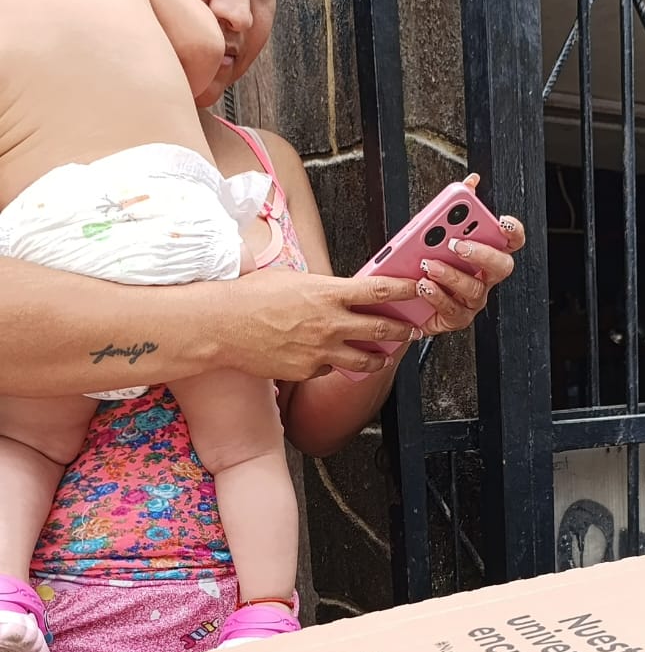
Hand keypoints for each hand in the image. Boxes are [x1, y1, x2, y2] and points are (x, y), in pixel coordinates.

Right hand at [225, 269, 422, 381]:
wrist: (222, 326)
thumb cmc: (250, 297)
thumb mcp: (292, 279)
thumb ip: (321, 287)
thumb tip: (339, 290)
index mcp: (328, 293)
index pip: (379, 291)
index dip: (404, 290)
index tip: (416, 289)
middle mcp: (330, 323)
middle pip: (382, 329)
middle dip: (402, 330)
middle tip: (410, 329)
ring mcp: (321, 351)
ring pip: (366, 359)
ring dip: (378, 357)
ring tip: (383, 355)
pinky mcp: (309, 371)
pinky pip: (332, 369)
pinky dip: (336, 365)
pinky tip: (333, 359)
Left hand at [412, 173, 524, 336]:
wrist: (405, 301)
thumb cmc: (427, 264)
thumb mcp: (435, 232)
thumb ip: (454, 207)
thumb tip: (471, 182)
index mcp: (485, 254)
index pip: (512, 241)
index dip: (513, 232)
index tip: (502, 221)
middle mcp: (484, 277)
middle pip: (501, 266)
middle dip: (481, 253)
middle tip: (457, 243)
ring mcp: (472, 300)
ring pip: (474, 289)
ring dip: (451, 275)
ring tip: (429, 265)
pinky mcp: (456, 317)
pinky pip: (453, 309)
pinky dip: (437, 296)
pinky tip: (423, 285)